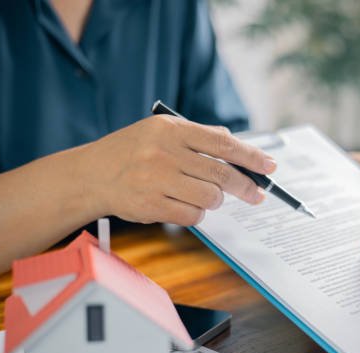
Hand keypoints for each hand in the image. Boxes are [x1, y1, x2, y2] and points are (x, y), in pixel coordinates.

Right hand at [78, 115, 276, 225]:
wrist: (90, 175)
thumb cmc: (130, 151)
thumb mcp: (159, 131)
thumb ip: (197, 135)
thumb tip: (233, 143)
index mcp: (171, 130)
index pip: (223, 144)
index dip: (251, 157)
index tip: (269, 166)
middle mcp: (165, 153)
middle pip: (222, 174)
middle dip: (246, 187)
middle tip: (256, 194)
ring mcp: (157, 180)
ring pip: (210, 198)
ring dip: (214, 201)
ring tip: (201, 195)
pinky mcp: (151, 206)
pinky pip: (193, 216)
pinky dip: (196, 214)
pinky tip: (183, 205)